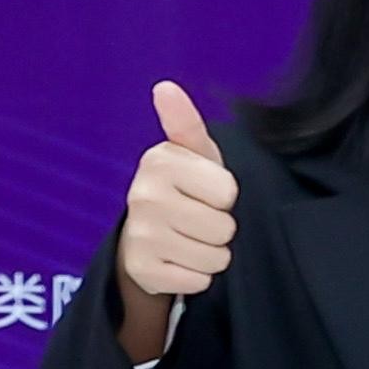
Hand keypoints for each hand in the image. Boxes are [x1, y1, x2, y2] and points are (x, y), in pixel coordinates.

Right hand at [118, 80, 239, 305]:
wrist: (146, 237)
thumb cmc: (185, 189)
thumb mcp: (193, 155)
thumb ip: (185, 123)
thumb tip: (165, 87)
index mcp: (159, 161)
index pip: (229, 191)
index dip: (226, 195)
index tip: (207, 191)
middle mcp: (142, 196)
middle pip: (224, 227)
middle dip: (221, 227)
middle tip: (199, 218)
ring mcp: (140, 236)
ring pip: (215, 257)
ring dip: (212, 253)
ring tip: (192, 239)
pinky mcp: (142, 270)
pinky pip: (199, 280)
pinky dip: (197, 275)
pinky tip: (180, 260)